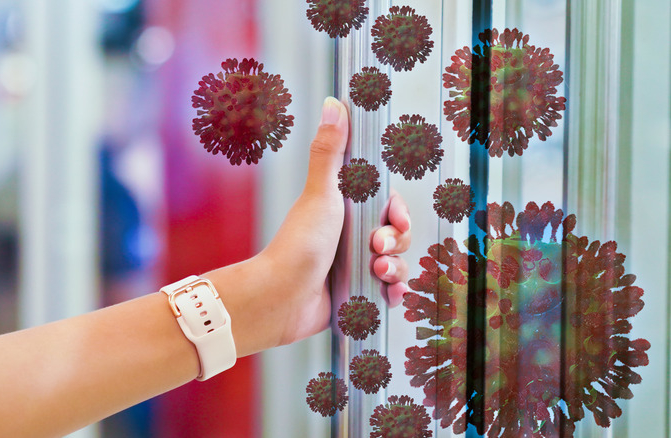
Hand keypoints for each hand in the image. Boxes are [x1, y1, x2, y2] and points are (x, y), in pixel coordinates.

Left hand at [227, 97, 411, 349]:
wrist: (282, 299)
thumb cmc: (298, 247)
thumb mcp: (321, 194)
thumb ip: (329, 152)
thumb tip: (333, 106)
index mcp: (345, 212)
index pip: (388, 207)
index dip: (397, 213)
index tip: (394, 218)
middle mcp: (350, 238)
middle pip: (397, 235)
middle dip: (397, 242)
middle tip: (377, 248)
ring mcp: (353, 266)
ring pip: (396, 264)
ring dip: (396, 269)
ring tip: (376, 272)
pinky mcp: (355, 294)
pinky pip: (389, 293)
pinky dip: (393, 293)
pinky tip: (387, 293)